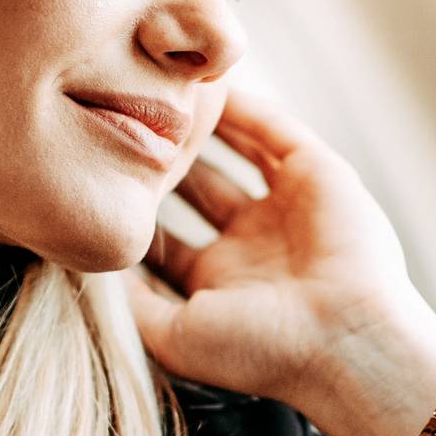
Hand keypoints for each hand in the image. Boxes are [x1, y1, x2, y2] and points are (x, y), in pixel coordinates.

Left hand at [122, 77, 435, 411]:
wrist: (345, 341)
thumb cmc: (261, 350)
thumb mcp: (174, 337)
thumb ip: (132, 305)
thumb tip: (90, 269)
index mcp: (219, 284)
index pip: (165, 238)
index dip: (133, 209)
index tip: (94, 180)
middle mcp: (253, 244)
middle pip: (197, 189)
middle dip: (163, 160)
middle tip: (120, 124)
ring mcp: (286, 209)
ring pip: (237, 153)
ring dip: (204, 126)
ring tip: (163, 92)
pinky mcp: (319, 176)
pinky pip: (275, 131)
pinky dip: (246, 107)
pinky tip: (209, 85)